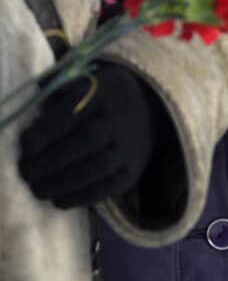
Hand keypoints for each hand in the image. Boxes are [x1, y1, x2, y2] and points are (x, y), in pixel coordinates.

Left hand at [19, 63, 156, 207]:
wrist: (149, 113)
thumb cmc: (104, 98)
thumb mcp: (89, 80)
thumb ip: (62, 85)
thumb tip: (39, 89)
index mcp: (107, 92)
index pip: (76, 109)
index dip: (48, 130)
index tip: (27, 145)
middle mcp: (122, 119)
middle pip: (89, 139)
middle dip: (52, 160)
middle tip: (27, 171)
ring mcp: (130, 147)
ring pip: (99, 166)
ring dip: (63, 182)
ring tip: (38, 189)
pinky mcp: (131, 171)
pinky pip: (109, 187)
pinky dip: (81, 197)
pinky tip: (59, 199)